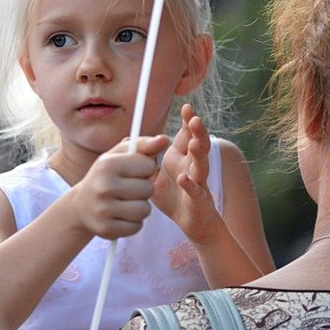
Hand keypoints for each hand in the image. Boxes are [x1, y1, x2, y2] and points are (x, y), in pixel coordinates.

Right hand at [68, 135, 169, 239]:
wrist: (81, 206)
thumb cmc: (107, 175)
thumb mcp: (120, 155)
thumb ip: (144, 145)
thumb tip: (165, 139)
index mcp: (108, 164)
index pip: (148, 165)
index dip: (146, 168)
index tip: (134, 171)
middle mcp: (104, 186)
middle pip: (148, 189)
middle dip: (144, 189)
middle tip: (130, 188)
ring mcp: (104, 210)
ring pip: (144, 210)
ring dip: (140, 206)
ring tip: (128, 202)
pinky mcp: (107, 229)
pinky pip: (137, 226)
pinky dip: (133, 222)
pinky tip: (122, 215)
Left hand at [153, 104, 222, 244]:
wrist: (190, 222)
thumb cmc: (173, 196)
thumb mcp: (154, 174)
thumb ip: (144, 158)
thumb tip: (128, 140)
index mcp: (183, 158)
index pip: (188, 136)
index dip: (188, 122)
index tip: (186, 107)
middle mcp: (193, 166)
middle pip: (199, 145)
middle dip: (198, 132)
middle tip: (195, 119)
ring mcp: (198, 182)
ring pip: (201, 165)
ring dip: (199, 153)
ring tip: (195, 142)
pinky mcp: (198, 199)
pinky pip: (195, 190)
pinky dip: (190, 184)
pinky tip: (184, 178)